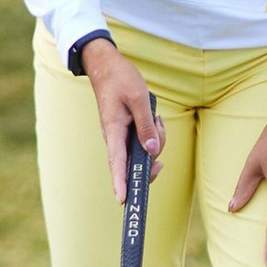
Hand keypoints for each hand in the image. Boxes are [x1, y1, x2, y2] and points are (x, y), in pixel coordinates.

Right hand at [84, 40, 165, 202]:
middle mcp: (114, 139)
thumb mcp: (139, 99)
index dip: (120, 183)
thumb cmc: (121, 79)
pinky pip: (142, 143)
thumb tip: (152, 150)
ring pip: (142, 153)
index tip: (123, 200)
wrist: (106, 66)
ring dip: (156, 140)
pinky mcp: (125, 133)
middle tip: (160, 128)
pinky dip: (153, 135)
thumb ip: (146, 125)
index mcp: (113, 131)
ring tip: (158, 118)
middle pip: (134, 164)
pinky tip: (156, 121)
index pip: (116, 163)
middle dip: (153, 157)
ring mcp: (120, 137)